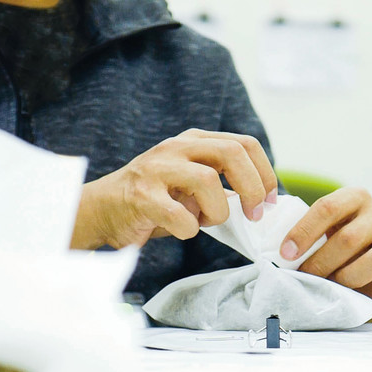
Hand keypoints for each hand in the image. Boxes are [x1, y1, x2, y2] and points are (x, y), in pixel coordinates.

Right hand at [71, 129, 276, 249]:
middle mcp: (176, 147)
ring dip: (218, 211)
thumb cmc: (152, 201)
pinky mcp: (142, 196)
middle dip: (253, 188)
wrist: (102, 210)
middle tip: (254, 215)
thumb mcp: (190, 185)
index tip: (269, 202)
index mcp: (193, 141)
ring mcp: (157, 169)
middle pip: (233, 153)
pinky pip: (180, 215)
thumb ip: (221, 186)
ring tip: (205, 221)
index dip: (265, 173)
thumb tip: (260, 201)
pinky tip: (182, 230)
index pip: (245, 144)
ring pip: (208, 181)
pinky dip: (189, 229)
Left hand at [279, 187, 371, 304]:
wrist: (358, 267)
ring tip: (333, 286)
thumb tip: (278, 252)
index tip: (285, 254)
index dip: (303, 232)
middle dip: (321, 263)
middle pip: (347, 238)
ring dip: (349, 277)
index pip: (327, 207)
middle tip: (306, 278)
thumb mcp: (318, 234)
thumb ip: (304, 236)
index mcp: (353, 198)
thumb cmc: (331, 249)